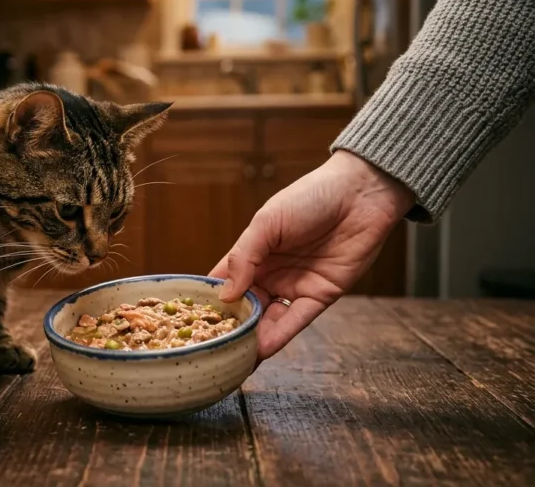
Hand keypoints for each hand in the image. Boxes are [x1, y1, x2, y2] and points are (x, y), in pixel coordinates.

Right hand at [210, 151, 414, 362]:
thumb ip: (244, 257)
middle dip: (230, 328)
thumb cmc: (309, 197)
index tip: (190, 322)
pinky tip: (261, 349)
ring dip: (252, 339)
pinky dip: (279, 335)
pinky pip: (296, 320)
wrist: (360, 193)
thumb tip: (224, 295)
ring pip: (268, 319)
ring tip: (234, 358)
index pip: (223, 283)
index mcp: (252, 254)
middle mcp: (270, 274)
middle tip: (210, 350)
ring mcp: (294, 286)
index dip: (208, 301)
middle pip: (244, 307)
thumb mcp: (267, 222)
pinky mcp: (321, 296)